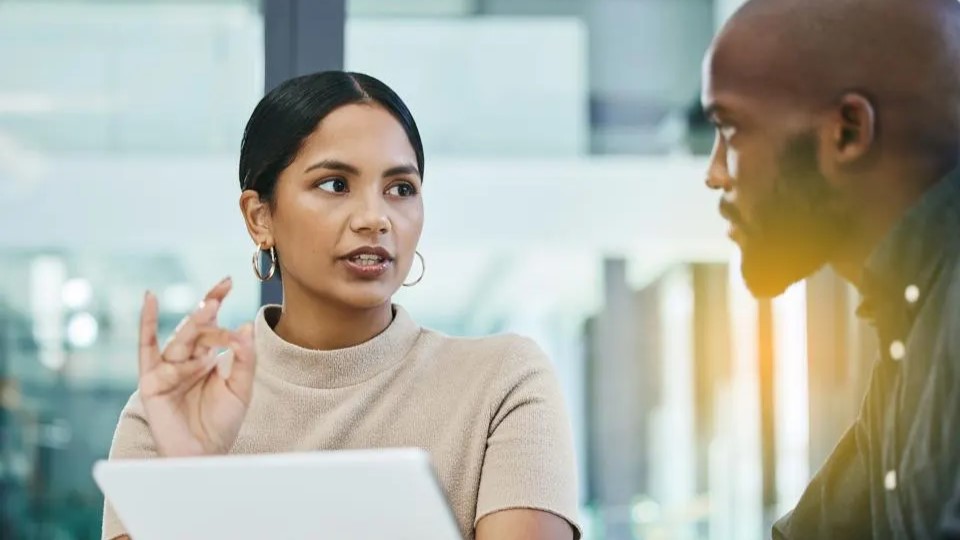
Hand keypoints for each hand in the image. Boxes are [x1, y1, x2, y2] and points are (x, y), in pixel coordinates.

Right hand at [137, 277, 255, 456]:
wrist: (205, 455)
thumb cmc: (222, 423)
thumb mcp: (241, 388)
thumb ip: (244, 358)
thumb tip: (246, 326)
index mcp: (207, 357)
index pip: (212, 324)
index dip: (216, 301)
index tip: (228, 281)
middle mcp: (187, 359)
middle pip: (197, 327)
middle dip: (209, 309)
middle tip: (221, 292)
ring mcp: (168, 368)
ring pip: (182, 338)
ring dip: (195, 323)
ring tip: (209, 307)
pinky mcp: (151, 380)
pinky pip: (146, 348)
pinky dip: (147, 324)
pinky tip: (149, 300)